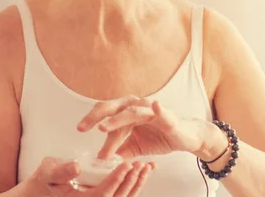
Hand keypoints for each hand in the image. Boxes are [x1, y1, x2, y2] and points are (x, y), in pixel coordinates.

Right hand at [26, 157, 154, 195]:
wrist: (43, 190)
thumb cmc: (45, 179)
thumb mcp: (48, 171)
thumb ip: (61, 170)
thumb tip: (76, 167)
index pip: (103, 193)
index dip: (116, 180)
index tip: (127, 165)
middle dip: (132, 181)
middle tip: (141, 164)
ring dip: (137, 183)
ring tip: (146, 167)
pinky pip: (122, 195)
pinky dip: (134, 184)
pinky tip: (142, 173)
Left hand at [77, 95, 212, 159]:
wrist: (185, 137)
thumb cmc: (159, 136)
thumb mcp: (134, 146)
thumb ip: (119, 150)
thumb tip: (101, 158)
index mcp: (125, 110)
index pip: (105, 114)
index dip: (91, 121)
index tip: (79, 129)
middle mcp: (135, 105)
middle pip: (112, 108)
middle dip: (96, 116)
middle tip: (83, 127)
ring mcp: (150, 109)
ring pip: (131, 113)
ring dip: (117, 119)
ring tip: (104, 127)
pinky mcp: (166, 116)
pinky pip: (161, 111)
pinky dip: (157, 108)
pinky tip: (155, 105)